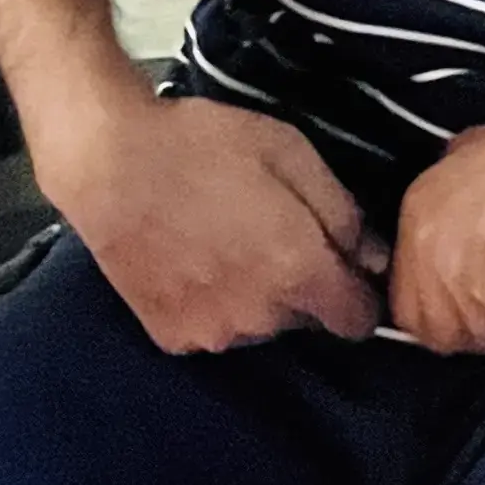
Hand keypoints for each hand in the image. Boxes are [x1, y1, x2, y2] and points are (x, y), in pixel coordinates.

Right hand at [39, 70, 386, 353]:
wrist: (109, 164)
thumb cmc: (202, 146)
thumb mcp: (290, 152)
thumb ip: (343, 212)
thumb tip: (375, 257)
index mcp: (298, 272)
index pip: (358, 320)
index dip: (360, 290)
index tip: (346, 262)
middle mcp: (261, 319)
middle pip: (306, 317)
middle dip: (302, 281)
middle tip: (270, 225)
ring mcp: (213, 335)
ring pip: (259, 323)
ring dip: (256, 293)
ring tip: (225, 234)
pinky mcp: (172, 337)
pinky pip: (213, 327)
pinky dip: (212, 301)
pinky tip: (192, 255)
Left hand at [390, 81, 484, 354]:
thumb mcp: (473, 151)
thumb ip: (450, 201)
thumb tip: (456, 225)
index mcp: (419, 218)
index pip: (406, 300)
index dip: (443, 305)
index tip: (472, 297)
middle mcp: (434, 260)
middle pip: (439, 332)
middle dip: (476, 323)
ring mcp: (470, 294)